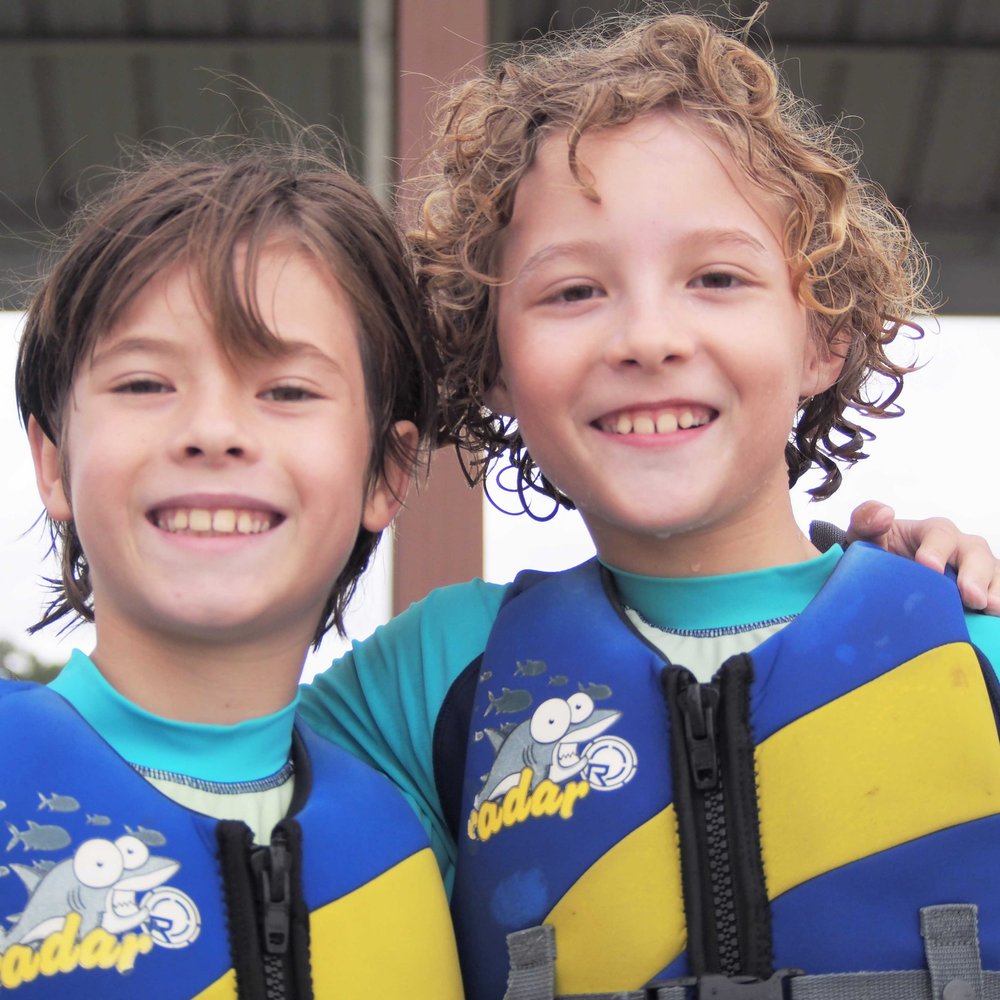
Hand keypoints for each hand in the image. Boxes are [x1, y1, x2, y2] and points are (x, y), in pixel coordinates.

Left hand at [847, 500, 999, 614]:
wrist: (882, 582)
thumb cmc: (878, 556)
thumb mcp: (864, 537)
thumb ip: (866, 521)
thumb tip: (884, 514)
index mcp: (932, 533)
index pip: (940, 534)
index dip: (935, 549)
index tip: (927, 566)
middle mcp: (960, 549)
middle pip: (975, 553)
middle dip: (974, 574)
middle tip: (970, 596)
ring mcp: (977, 572)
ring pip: (995, 574)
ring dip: (994, 590)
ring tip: (990, 607)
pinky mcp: (984, 593)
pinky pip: (998, 594)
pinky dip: (998, 604)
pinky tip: (992, 618)